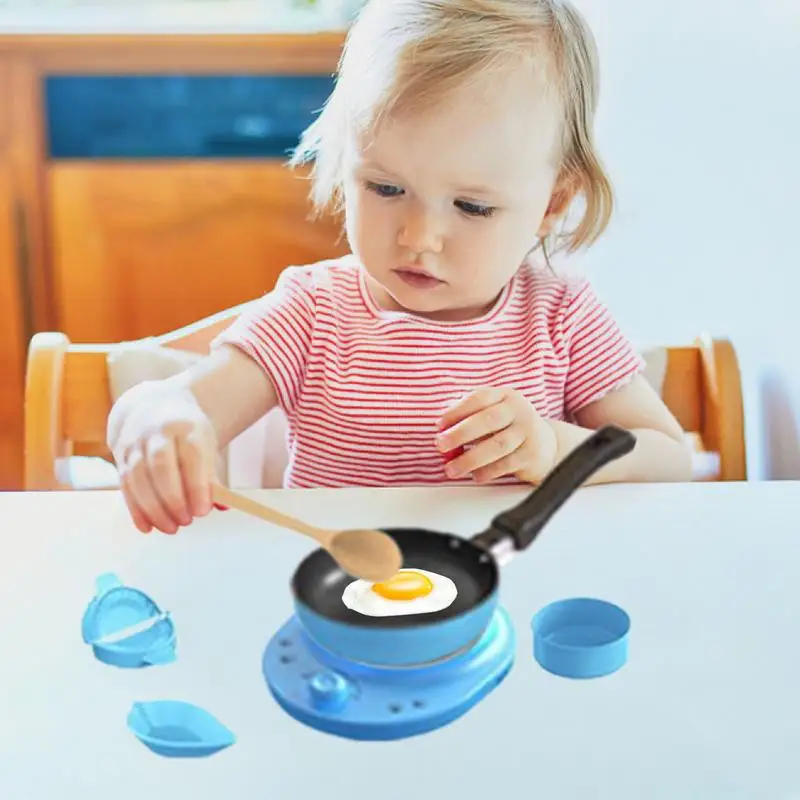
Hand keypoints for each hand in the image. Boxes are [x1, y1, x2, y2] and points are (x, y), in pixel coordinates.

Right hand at [107, 382, 218, 534]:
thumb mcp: (205, 444)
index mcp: (186, 426)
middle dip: (173, 499)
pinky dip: (135, 510)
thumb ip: (212, 476)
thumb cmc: (186, 433)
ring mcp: (135, 443)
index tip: (204, 511)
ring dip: (154, 508)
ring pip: (138, 478)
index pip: (192, 455)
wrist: (152, 406)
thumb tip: (223, 506)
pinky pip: (125, 486)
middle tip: (187, 521)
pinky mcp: (120, 456)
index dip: (197, 485)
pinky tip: (148, 527)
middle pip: (161, 466)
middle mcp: (157, 432)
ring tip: (171, 527)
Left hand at [436, 387, 557, 483]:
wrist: (545, 445)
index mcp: (505, 396)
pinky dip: (487, 471)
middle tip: (441, 445)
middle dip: (461, 433)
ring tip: (452, 468)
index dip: (457, 411)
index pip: (479, 398)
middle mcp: (519, 411)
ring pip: (497, 445)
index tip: (439, 425)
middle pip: (488, 420)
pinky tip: (475, 475)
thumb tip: (442, 429)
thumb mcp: (492, 414)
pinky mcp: (531, 454)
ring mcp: (527, 433)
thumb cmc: (508, 427)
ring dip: (470, 458)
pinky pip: (506, 464)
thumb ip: (468, 418)